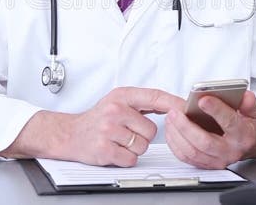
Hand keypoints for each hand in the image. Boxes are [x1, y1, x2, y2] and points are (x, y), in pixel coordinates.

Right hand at [62, 87, 184, 166]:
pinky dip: (125, 158)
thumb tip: (173, 105)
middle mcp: (115, 110)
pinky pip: (131, 159)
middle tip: (126, 132)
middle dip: (143, 135)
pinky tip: (113, 149)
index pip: (154, 97)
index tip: (187, 108)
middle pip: (151, 130)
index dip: (173, 103)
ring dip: (134, 148)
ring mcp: (109, 129)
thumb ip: (143, 102)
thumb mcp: (118, 101)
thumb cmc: (97, 119)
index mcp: (121, 96)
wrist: (69, 133)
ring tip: (118, 140)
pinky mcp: (104, 149)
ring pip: (142, 146)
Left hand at [165, 91, 255, 168]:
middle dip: (186, 126)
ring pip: (193, 152)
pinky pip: (187, 158)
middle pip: (204, 142)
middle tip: (175, 111)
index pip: (229, 122)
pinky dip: (175, 144)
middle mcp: (231, 151)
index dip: (216, 110)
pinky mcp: (208, 164)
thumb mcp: (254, 111)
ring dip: (177, 135)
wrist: (254, 145)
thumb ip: (248, 102)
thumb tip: (243, 96)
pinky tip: (171, 130)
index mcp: (244, 135)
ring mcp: (218, 160)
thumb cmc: (250, 126)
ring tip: (170, 118)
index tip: (203, 99)